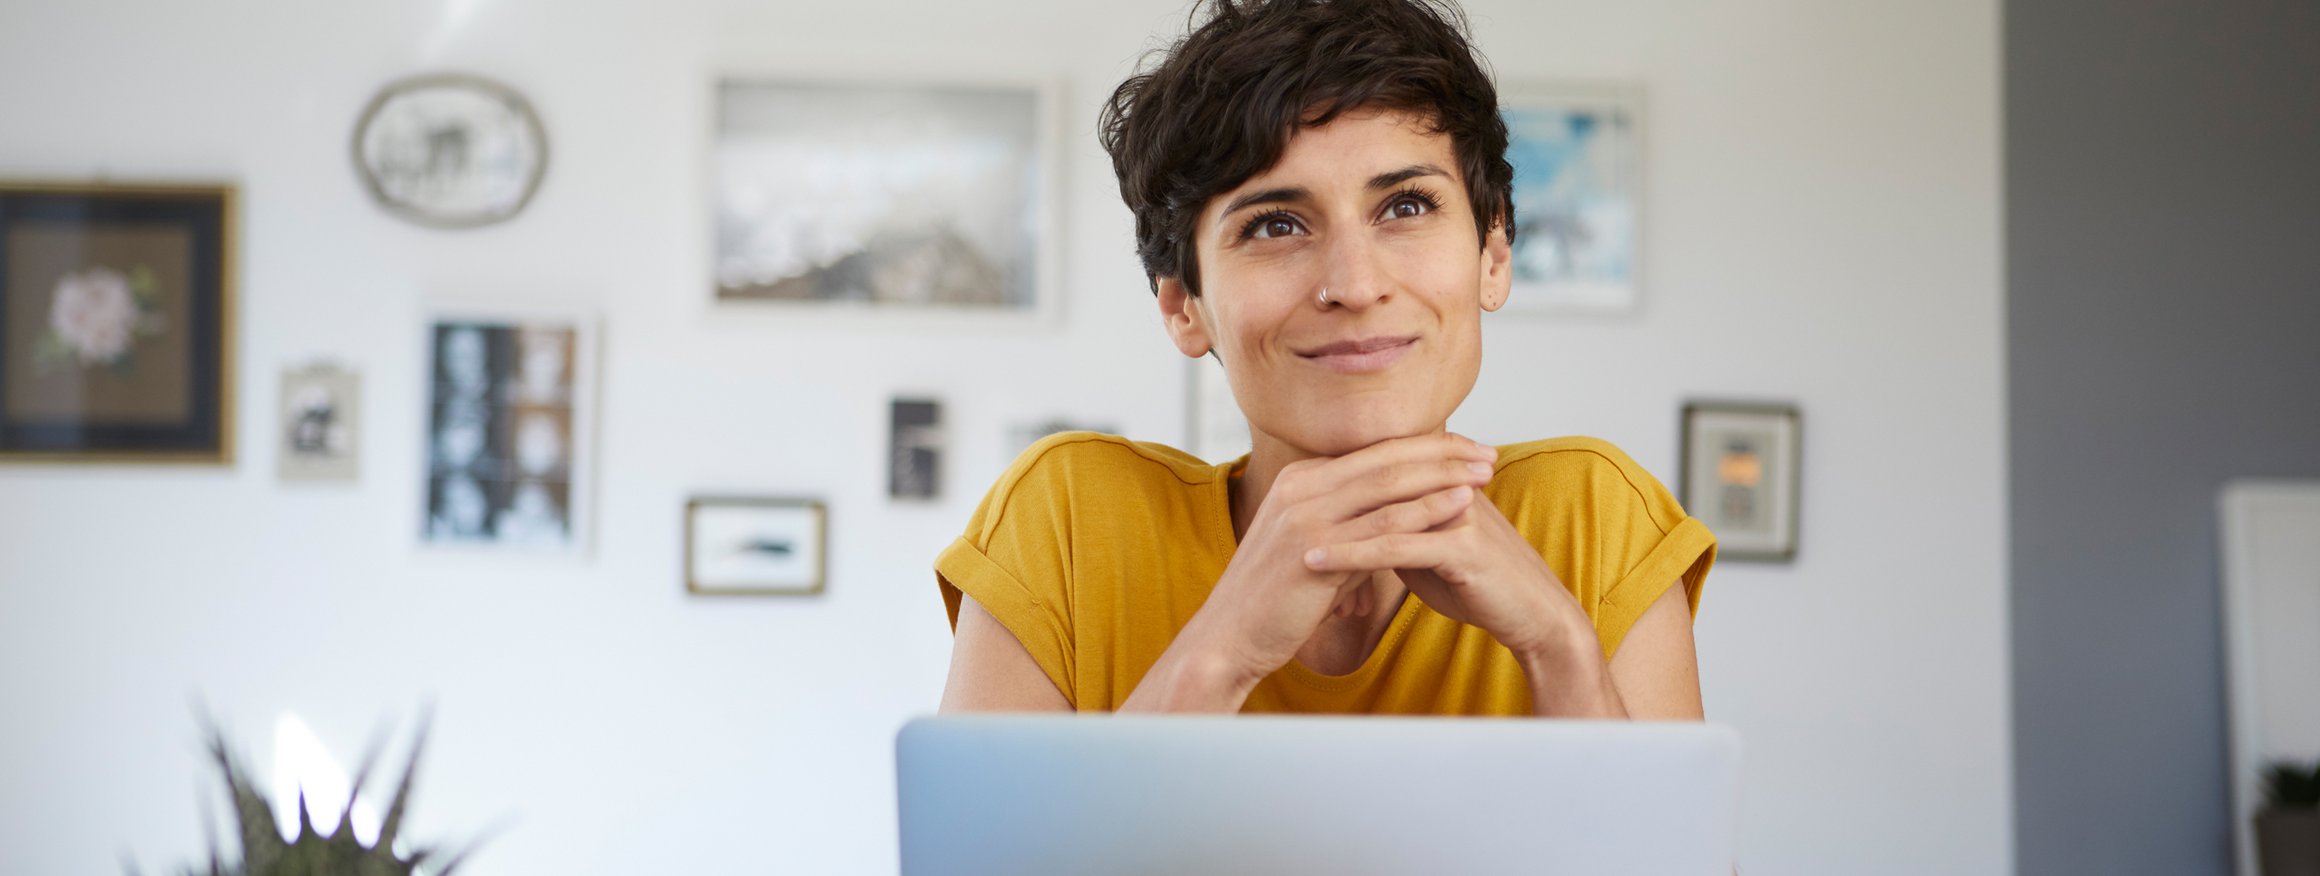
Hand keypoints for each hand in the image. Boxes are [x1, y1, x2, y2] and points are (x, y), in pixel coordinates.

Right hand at [1187, 433, 1497, 685]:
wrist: (1229, 637)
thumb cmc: (1273, 600)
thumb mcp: (1310, 547)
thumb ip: (1344, 523)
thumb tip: (1385, 519)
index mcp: (1299, 479)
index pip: (1372, 452)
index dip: (1423, 447)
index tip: (1464, 448)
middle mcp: (1300, 486)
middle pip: (1385, 458)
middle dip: (1442, 452)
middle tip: (1487, 451)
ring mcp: (1305, 514)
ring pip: (1389, 484)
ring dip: (1444, 475)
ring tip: (1486, 472)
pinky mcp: (1314, 549)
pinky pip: (1383, 523)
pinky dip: (1427, 510)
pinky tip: (1461, 505)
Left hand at [1301, 460, 1593, 661]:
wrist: (1532, 615)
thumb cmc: (1481, 585)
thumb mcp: (1429, 552)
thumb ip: (1396, 530)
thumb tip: (1357, 526)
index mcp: (1442, 482)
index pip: (1378, 469)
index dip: (1334, 481)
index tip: (1284, 495)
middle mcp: (1449, 487)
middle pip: (1374, 480)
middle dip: (1322, 496)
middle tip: (1269, 508)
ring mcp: (1457, 513)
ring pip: (1379, 511)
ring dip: (1327, 523)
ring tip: (1280, 535)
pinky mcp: (1462, 547)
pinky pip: (1394, 547)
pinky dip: (1350, 555)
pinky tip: (1315, 563)